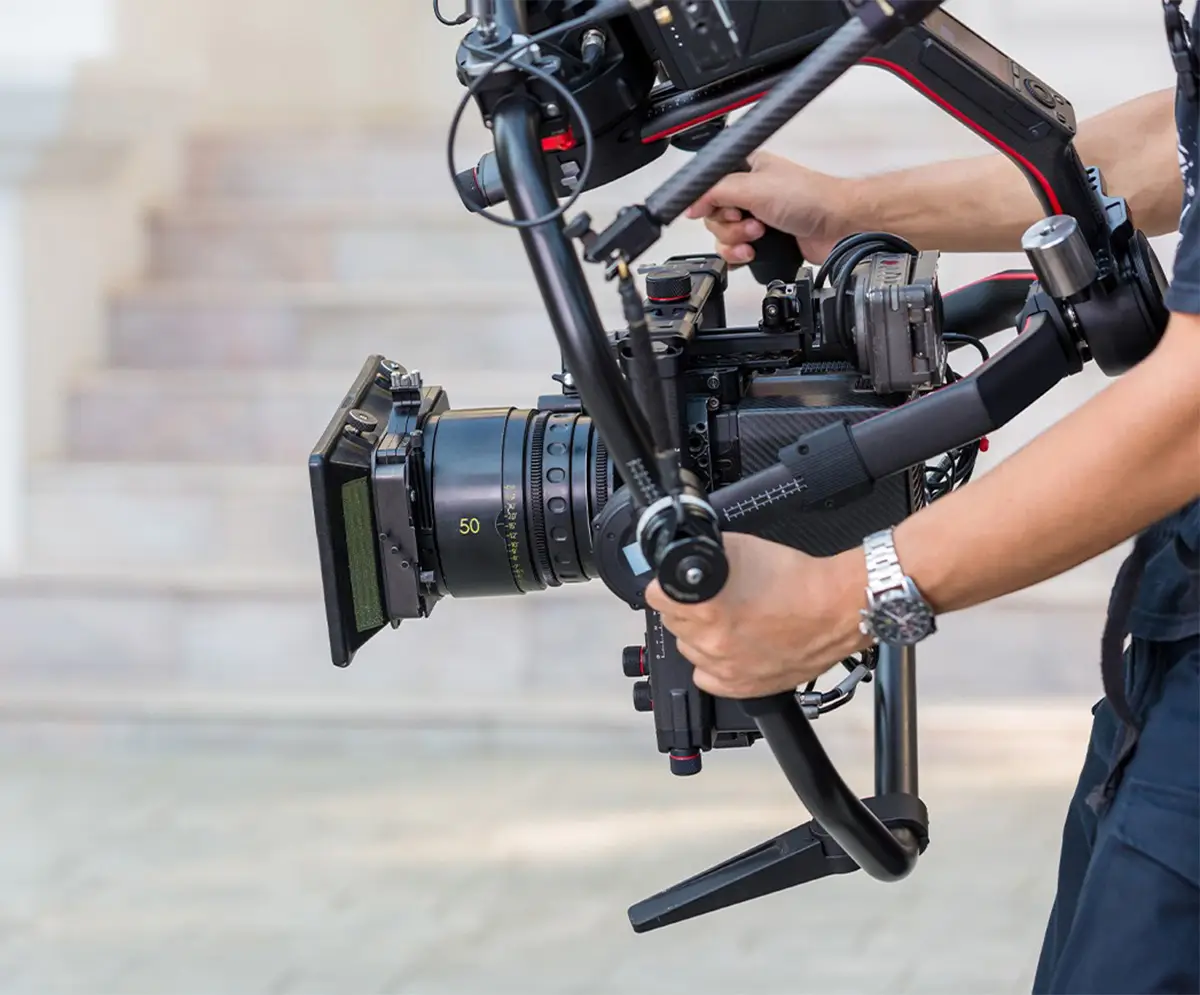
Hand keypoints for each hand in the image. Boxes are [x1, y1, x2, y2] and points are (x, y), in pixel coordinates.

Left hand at [645, 533, 870, 698]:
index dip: (667, 584)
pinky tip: (731, 646)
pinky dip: (713, 663)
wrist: (836, 607)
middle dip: (687, 609)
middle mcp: (711, 642)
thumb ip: (703, 556)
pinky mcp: (743, 687)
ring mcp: (725, 668)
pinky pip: (707, 677)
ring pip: (689, 649)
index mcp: (706, 608)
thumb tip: (682, 557)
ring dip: (701, 635)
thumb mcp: (739, 548)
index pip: (656, 597)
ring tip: (728, 621)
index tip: (675, 584)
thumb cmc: (797, 579)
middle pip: (673, 623)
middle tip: (712, 600)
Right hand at [685, 150, 856, 266]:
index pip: (709, 188)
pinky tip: (754, 252)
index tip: (724, 210)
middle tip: (751, 223)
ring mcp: (756, 218)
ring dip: (736, 242)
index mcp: (746, 170)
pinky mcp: (764, 242)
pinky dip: (741, 256)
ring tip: (759, 237)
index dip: (711, 203)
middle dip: (729, 226)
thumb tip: (690, 203)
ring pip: (723, 237)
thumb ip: (715, 192)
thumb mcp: (753, 188)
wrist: (839, 226)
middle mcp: (749, 193)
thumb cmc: (810, 198)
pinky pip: (736, 253)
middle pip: (713, 216)